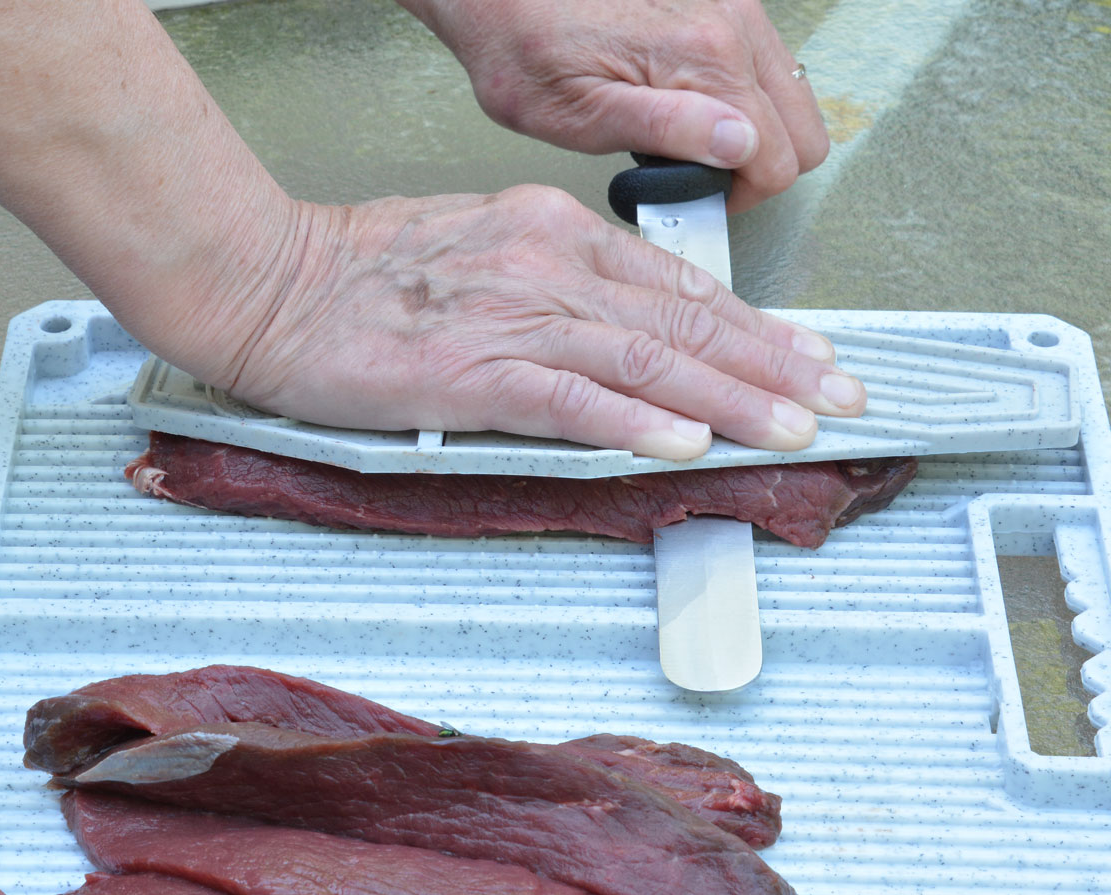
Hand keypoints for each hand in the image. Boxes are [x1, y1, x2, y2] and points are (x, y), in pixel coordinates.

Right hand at [177, 186, 863, 458]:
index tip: (815, 358)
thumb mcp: (482, 256)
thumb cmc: (363, 279)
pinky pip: (566, 399)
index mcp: (553, 235)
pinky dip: (630, 423)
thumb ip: (558, 290)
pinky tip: (680, 443)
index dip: (758, 328)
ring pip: (645, 359)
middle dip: (775, 366)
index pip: (679, 288)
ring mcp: (511, 316)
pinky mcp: (468, 371)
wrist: (269, 282)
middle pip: (683, 322)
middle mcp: (547, 265)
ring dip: (728, 399)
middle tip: (842, 400)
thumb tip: (630, 339)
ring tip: (789, 430)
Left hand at [400, 0, 827, 210]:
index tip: (703, 201)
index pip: (779, 159)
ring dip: (758, 131)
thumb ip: (665, 131)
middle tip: (703, 179)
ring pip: (792, 96)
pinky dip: (747, 97)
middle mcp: (733, 24)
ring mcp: (733, 7)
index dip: (743, 196)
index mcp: (705, 58)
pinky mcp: (723, 1)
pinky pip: (767, 64)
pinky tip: (694, 104)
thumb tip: (739, 147)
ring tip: (692, 142)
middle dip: (762, 167)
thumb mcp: (579, 113)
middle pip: (803, 130)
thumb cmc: (525, 50)